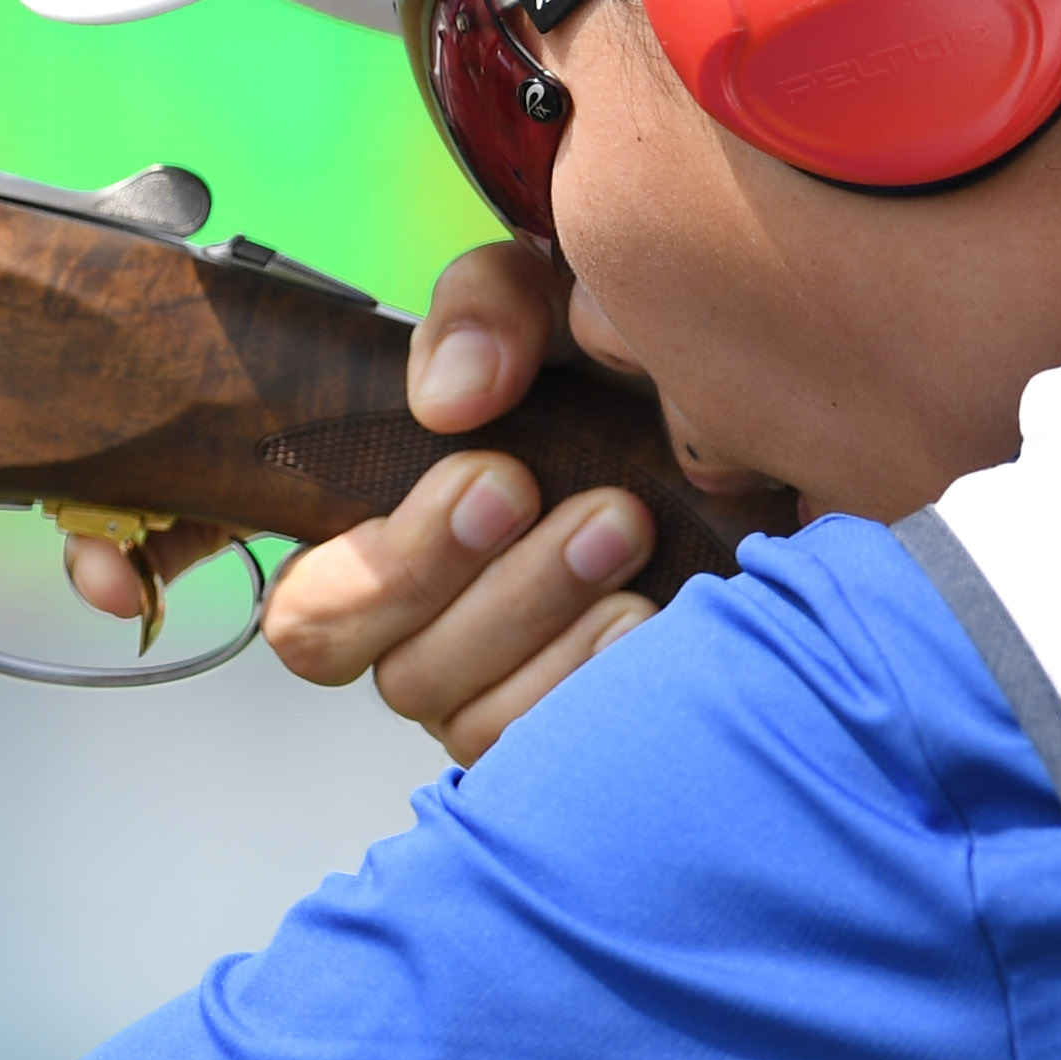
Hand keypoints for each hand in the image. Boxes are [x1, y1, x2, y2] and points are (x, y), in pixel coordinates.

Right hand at [256, 239, 658, 762]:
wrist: (748, 431)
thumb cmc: (620, 381)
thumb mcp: (547, 308)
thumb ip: (480, 313)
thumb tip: (451, 399)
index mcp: (386, 556)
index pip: (312, 619)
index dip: (375, 574)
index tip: (490, 476)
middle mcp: (432, 646)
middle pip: (401, 674)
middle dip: (496, 590)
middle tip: (596, 509)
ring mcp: (500, 705)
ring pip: (476, 720)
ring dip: (555, 625)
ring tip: (631, 535)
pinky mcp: (575, 743)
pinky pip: (557, 751)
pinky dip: (604, 681)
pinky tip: (660, 617)